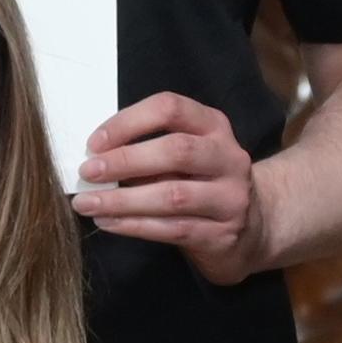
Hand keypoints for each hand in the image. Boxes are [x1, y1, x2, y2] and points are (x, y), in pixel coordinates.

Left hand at [76, 94, 277, 284]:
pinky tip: (109, 224)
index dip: (129, 122)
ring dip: (123, 200)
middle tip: (88, 172)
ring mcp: (230, 197)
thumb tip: (95, 158)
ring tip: (88, 204)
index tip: (95, 143)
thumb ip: (148, 150)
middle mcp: (228, 157)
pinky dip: (135, 225)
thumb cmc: (201, 184)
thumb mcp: (185, 156)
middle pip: (177, 150)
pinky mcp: (223, 234)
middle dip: (126, 160)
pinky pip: (172, 229)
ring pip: (173, 195)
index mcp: (214, 126)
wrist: (253, 227)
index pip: (171, 108)